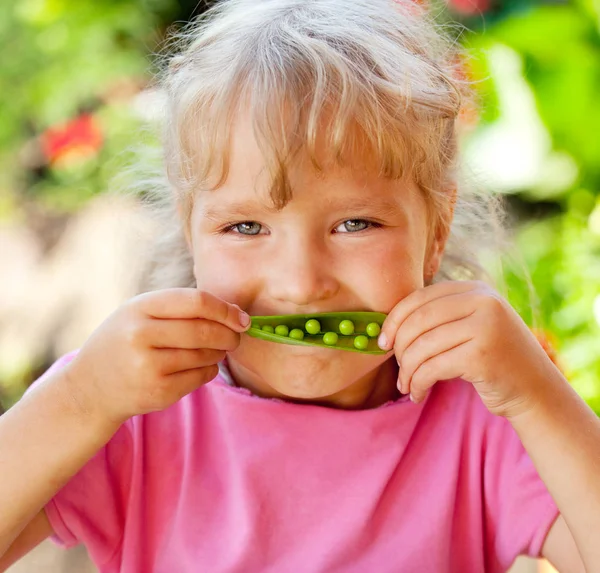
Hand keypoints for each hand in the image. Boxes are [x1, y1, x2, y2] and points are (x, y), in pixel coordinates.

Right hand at [59, 289, 249, 423]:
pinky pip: (201, 377)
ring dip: (219, 353)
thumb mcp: (139, 313)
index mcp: (139, 308)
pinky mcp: (158, 392)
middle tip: (235, 337)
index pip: (196, 302)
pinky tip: (199, 367)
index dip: (225, 309)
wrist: (90, 388)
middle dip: (229, 335)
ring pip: (206, 355)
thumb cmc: (124, 342)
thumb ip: (180, 308)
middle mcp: (141, 335)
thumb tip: (233, 314)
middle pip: (205, 331)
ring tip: (213, 350)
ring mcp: (148, 366)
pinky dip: (209, 370)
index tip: (241, 317)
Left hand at [378, 281, 560, 417]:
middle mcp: (483, 302)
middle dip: (399, 347)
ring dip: (407, 371)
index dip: (395, 319)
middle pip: (418, 320)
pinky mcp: (482, 356)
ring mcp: (485, 327)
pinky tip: (417, 394)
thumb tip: (388, 326)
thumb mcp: (471, 327)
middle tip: (397, 368)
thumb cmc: (493, 360)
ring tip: (406, 385)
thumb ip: (441, 318)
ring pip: (422, 346)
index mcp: (476, 289)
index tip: (383, 342)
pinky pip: (432, 368)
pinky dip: (417, 384)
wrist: (536, 391)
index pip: (421, 297)